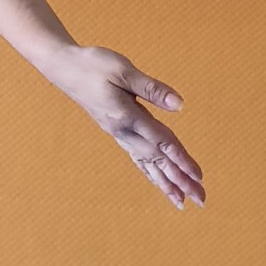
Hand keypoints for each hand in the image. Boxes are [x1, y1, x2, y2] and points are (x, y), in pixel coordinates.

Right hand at [48, 45, 203, 208]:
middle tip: (201, 200)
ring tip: (181, 201)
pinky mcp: (116, 131)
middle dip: (180, 180)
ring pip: (147, 163)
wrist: (64, 68)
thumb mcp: (123, 71)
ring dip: (165, 182)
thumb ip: (152, 89)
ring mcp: (118, 133)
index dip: (182, 160)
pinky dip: (149, 171)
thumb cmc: (93, 65)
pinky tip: (157, 180)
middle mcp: (123, 131)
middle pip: (157, 160)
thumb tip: (179, 105)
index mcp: (127, 116)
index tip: (199, 178)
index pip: (161, 142)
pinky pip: (136, 157)